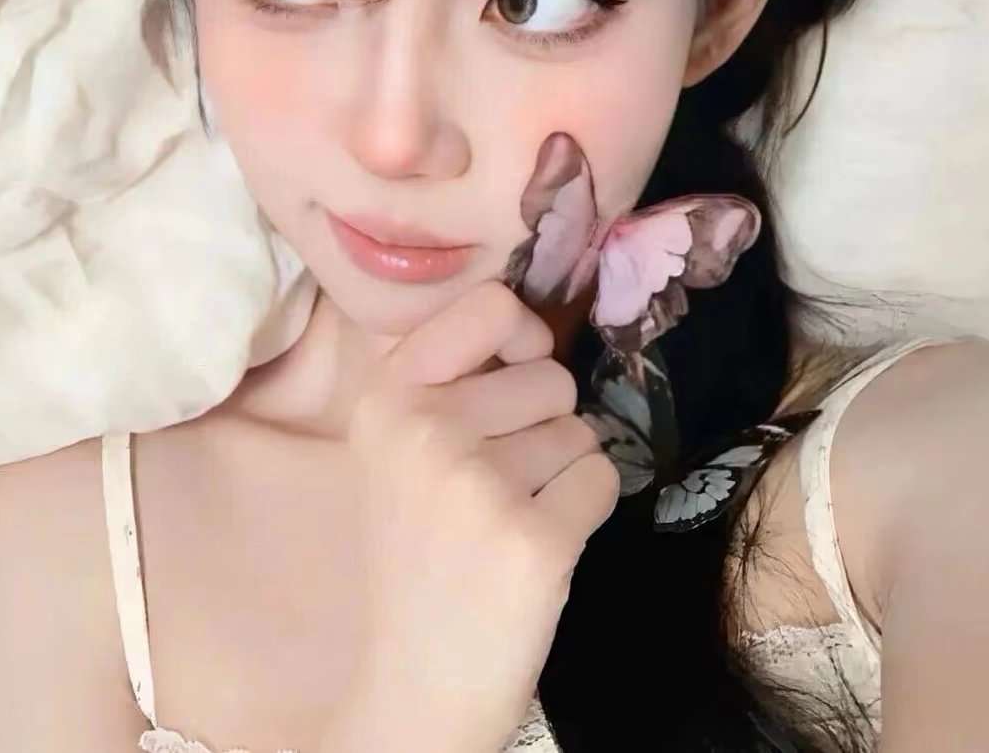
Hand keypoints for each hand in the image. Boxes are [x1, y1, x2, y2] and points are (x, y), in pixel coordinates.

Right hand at [324, 280, 619, 751]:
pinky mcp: (534, 540)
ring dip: (561, 472)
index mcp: (387, 399)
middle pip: (550, 376)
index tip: (519, 368)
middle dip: (543, 424)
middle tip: (497, 483)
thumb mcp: (401, 450)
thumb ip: (449, 381)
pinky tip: (538, 546)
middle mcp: (425, 429)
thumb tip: (533, 332)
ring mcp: (478, 485)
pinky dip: (585, 508)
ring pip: (580, 430)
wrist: (416, 682)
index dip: (523, 335)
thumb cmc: (420, 555)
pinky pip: (601, 477)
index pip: (490, 306)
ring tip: (509, 519)